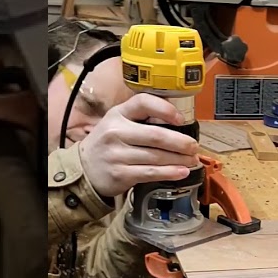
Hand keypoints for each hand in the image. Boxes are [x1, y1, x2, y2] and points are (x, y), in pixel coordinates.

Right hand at [78, 94, 200, 198]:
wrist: (84, 168)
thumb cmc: (107, 143)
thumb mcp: (117, 122)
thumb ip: (140, 118)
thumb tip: (176, 121)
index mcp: (118, 114)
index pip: (143, 102)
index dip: (165, 109)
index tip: (181, 119)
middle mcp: (116, 132)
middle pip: (155, 135)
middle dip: (180, 142)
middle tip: (193, 146)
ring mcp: (117, 154)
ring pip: (156, 156)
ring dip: (179, 159)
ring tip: (191, 160)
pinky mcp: (120, 174)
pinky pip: (150, 173)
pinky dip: (169, 173)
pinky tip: (181, 172)